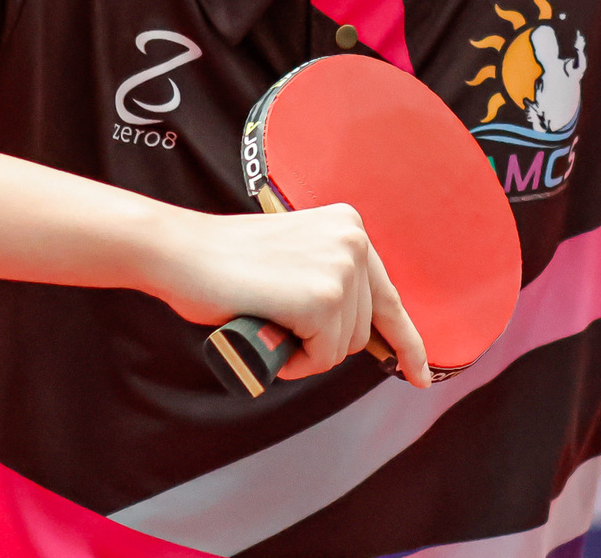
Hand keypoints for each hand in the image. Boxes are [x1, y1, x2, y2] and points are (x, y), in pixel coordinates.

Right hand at [148, 202, 432, 387]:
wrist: (182, 254)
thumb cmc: (227, 265)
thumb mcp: (295, 261)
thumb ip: (330, 284)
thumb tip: (360, 334)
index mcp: (350, 226)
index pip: (388, 296)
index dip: (405, 341)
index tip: (418, 373)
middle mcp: (354, 241)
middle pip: (361, 331)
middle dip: (321, 344)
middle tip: (276, 322)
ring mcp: (341, 268)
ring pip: (343, 347)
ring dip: (304, 351)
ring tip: (268, 319)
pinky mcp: (322, 297)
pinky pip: (322, 357)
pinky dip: (295, 361)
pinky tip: (268, 332)